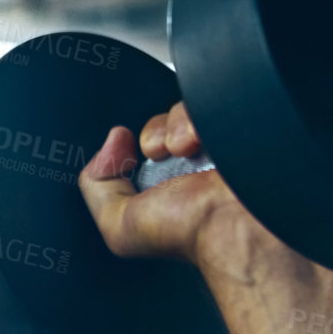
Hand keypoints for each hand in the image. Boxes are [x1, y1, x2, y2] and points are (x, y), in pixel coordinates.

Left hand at [77, 101, 240, 264]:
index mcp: (168, 187)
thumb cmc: (186, 232)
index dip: (133, 143)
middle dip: (154, 133)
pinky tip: (198, 139)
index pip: (144, 145)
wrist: (233, 223)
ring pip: (184, 109)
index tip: (132, 151)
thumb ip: (97, 189)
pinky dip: (196, 115)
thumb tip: (111, 142)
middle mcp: (195, 166)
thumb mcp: (119, 226)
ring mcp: (218, 144)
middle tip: (158, 153)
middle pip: (163, 122)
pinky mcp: (235, 127)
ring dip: (174, 123)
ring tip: (182, 148)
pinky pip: (210, 100)